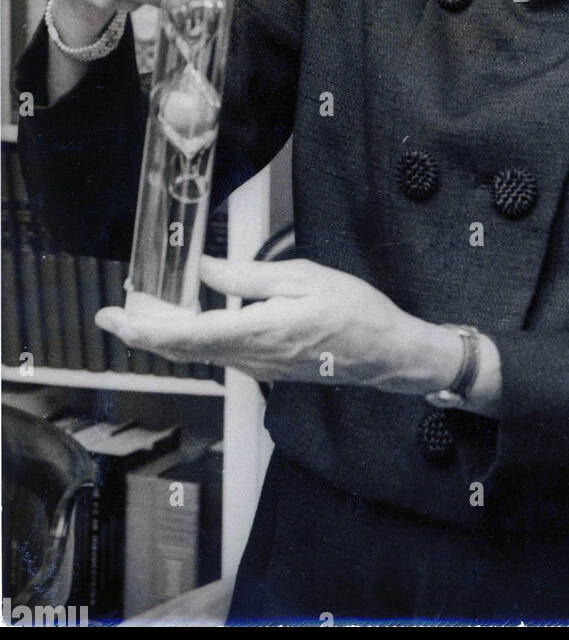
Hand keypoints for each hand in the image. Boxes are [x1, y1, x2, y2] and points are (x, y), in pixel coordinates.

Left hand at [94, 256, 457, 390]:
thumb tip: (205, 271)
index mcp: (257, 330)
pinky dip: (190, 340)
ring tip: (141, 312)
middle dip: (141, 334)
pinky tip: (185, 323)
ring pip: (196, 355)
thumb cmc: (353, 311)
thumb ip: (247, 277)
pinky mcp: (265, 368)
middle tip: (112, 316)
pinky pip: (217, 355)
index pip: (185, 335)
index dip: (143, 328)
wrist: (385, 353)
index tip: (115, 317)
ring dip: (163, 337)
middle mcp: (250, 356)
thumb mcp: (302, 278)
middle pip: (181, 350)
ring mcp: (256, 367)